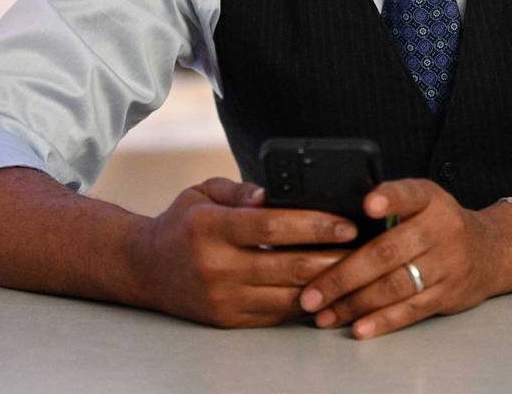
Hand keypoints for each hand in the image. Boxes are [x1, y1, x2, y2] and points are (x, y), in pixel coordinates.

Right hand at [131, 177, 356, 327]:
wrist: (144, 269)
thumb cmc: (182, 224)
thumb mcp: (203, 192)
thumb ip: (240, 190)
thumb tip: (273, 193)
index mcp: (211, 228)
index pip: (273, 227)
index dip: (315, 225)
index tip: (347, 223)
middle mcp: (217, 267)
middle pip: (289, 266)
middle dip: (335, 257)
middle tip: (366, 248)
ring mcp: (224, 299)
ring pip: (289, 296)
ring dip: (328, 284)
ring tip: (356, 269)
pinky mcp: (229, 321)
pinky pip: (278, 314)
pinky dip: (306, 302)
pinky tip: (328, 288)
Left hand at [297, 179, 511, 338]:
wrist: (490, 250)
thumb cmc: (440, 224)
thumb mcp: (423, 200)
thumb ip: (390, 204)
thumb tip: (334, 220)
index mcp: (430, 199)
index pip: (408, 194)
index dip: (389, 199)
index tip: (367, 204)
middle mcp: (441, 229)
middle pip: (387, 253)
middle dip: (343, 276)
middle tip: (311, 293)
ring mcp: (447, 264)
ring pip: (395, 286)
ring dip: (354, 304)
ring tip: (323, 315)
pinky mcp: (448, 294)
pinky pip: (411, 310)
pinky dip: (382, 321)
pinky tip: (359, 328)